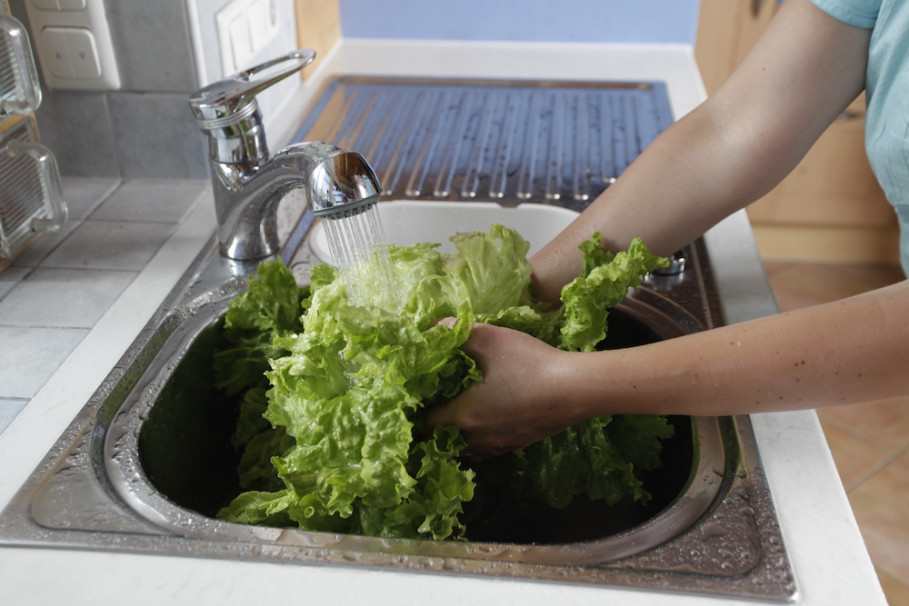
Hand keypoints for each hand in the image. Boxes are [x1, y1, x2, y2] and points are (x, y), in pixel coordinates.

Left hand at [426, 320, 582, 458]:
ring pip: (467, 450)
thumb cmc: (530, 364)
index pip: (427, 424)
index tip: (417, 398)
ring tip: (456, 418)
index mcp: (465, 415)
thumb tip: (432, 327)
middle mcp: (478, 438)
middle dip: (435, 428)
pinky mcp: (519, 445)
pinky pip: (488, 450)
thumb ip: (457, 333)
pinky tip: (487, 423)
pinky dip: (479, 442)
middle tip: (433, 406)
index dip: (418, 412)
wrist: (578, 389)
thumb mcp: (490, 339)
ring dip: (457, 438)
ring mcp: (500, 445)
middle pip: (444, 442)